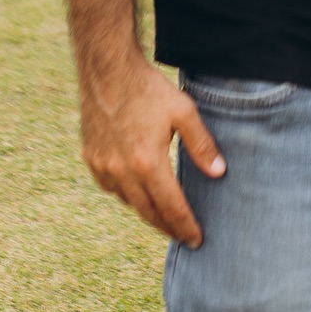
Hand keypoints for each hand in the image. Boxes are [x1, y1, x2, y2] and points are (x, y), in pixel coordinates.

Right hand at [79, 57, 224, 246]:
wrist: (107, 70)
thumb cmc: (149, 88)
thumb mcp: (184, 111)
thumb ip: (202, 144)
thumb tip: (218, 173)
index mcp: (148, 163)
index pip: (171, 207)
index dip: (185, 226)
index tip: (197, 241)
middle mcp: (122, 171)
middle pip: (148, 213)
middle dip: (168, 228)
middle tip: (184, 237)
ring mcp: (103, 166)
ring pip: (129, 202)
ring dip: (148, 212)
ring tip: (165, 216)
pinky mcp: (91, 158)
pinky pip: (111, 188)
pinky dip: (127, 195)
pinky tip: (139, 191)